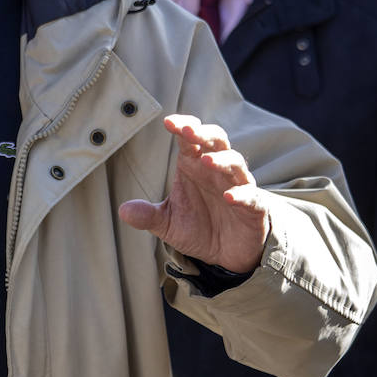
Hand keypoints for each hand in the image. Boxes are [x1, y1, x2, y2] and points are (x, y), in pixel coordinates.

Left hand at [118, 114, 269, 272]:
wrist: (227, 255)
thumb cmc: (199, 227)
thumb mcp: (168, 223)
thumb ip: (148, 215)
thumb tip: (123, 211)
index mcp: (194, 166)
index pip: (190, 139)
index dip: (183, 126)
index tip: (168, 122)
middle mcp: (217, 171)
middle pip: (216, 141)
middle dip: (203, 133)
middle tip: (188, 130)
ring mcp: (237, 186)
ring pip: (236, 163)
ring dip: (222, 160)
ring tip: (206, 161)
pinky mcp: (253, 208)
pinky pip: (251, 196)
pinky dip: (242, 194)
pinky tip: (229, 197)